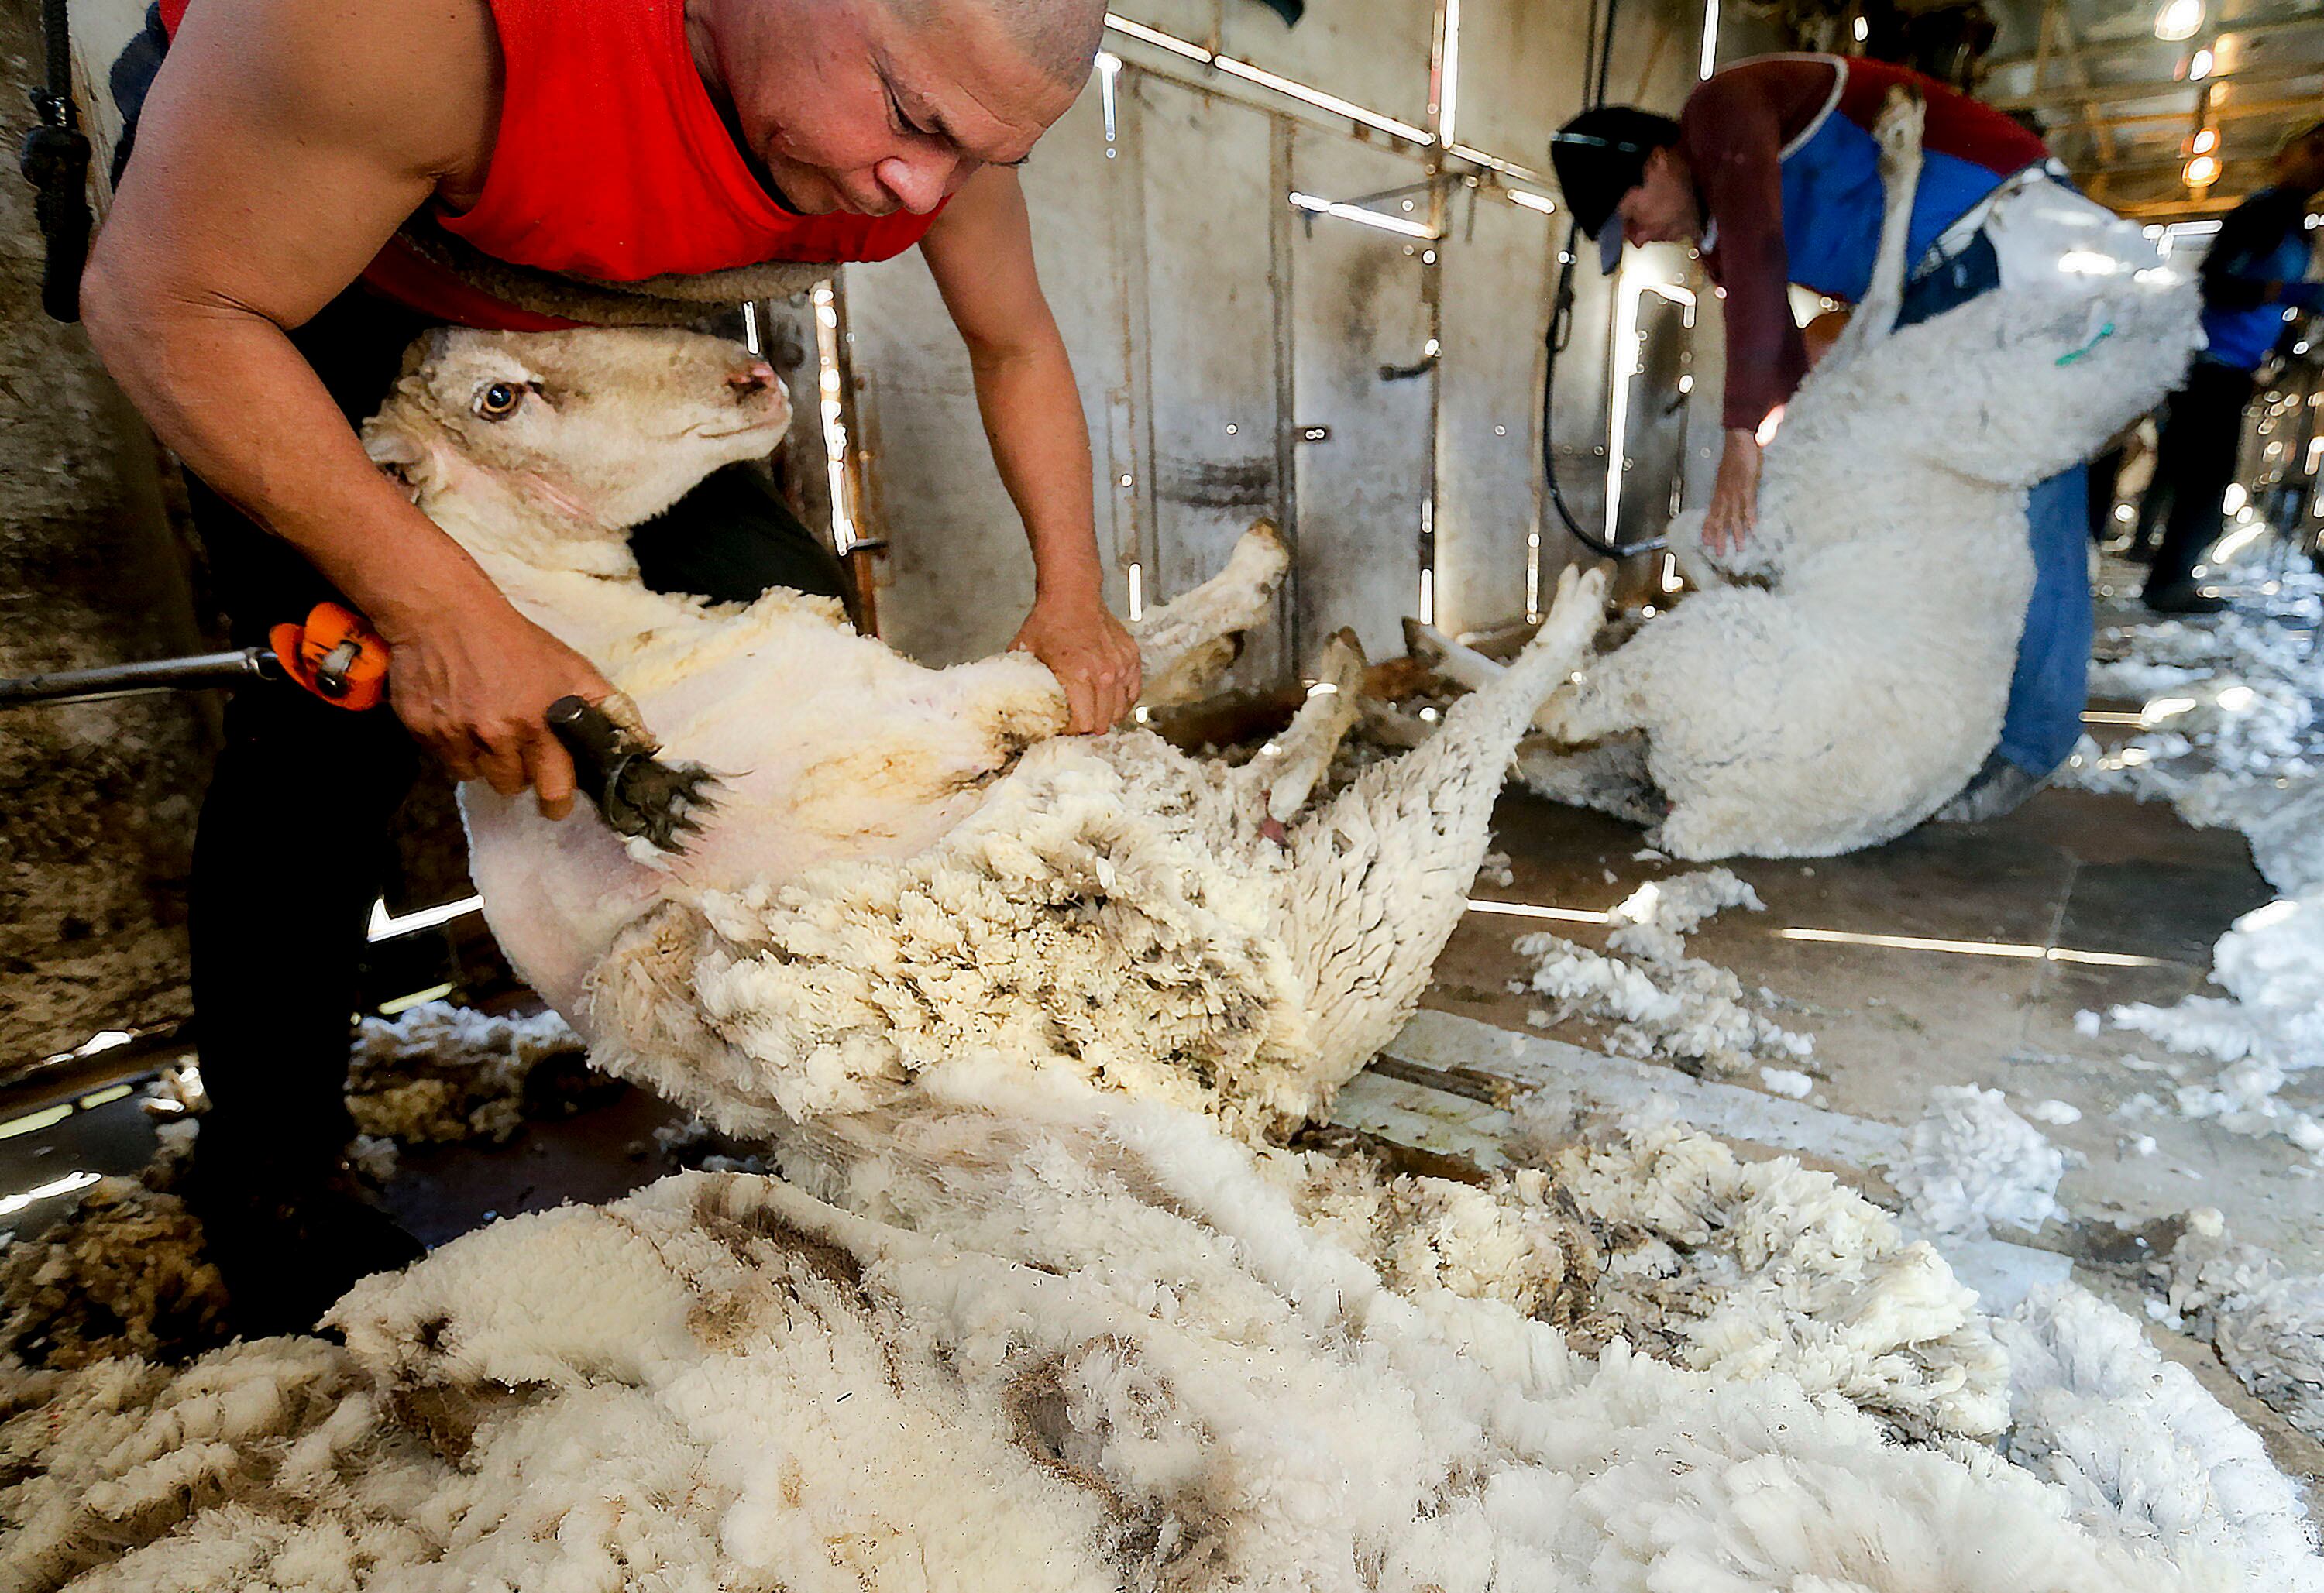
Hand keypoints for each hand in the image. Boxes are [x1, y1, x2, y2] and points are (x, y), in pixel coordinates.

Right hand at [374, 579, 611, 818]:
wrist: (445, 613)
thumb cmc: (515, 641)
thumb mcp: (571, 667)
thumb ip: (607, 707)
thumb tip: (641, 741)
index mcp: (538, 723)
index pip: (553, 789)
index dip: (557, 801)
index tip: (556, 804)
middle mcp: (496, 734)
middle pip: (511, 786)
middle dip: (518, 772)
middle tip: (518, 744)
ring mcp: (455, 734)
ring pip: (475, 775)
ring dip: (484, 759)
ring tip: (488, 724)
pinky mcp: (422, 730)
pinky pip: (444, 760)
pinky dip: (453, 745)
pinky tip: (460, 715)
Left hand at [1011, 588, 1141, 733]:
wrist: (1073, 594)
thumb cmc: (1048, 621)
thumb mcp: (1025, 651)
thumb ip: (1020, 679)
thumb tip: (1009, 702)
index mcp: (1078, 674)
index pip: (1084, 723)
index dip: (1074, 733)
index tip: (1065, 732)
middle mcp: (1103, 673)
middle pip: (1104, 721)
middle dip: (1091, 730)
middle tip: (1080, 731)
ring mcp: (1120, 666)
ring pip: (1121, 709)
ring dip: (1109, 718)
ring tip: (1096, 720)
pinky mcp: (1131, 658)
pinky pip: (1133, 691)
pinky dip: (1124, 701)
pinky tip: (1112, 704)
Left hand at [1703, 429, 1762, 556]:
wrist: (1739, 441)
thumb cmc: (1734, 457)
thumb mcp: (1726, 474)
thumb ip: (1726, 487)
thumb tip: (1726, 497)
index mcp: (1719, 491)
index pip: (1712, 513)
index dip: (1708, 528)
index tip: (1705, 542)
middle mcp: (1725, 494)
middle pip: (1720, 519)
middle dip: (1719, 537)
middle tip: (1719, 554)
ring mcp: (1736, 492)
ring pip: (1734, 516)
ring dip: (1737, 533)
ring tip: (1740, 548)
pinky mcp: (1748, 487)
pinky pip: (1749, 505)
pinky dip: (1750, 518)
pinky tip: (1753, 529)